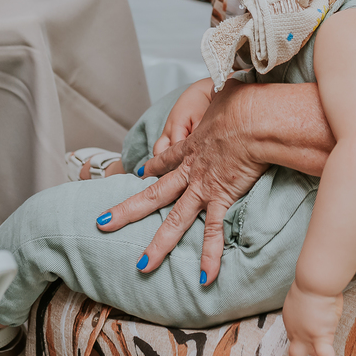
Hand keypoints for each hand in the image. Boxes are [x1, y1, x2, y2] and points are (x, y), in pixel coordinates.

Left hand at [98, 79, 267, 284]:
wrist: (252, 118)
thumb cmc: (243, 101)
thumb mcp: (227, 91)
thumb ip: (225, 89)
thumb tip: (233, 77)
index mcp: (191, 145)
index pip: (166, 160)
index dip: (151, 168)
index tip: (138, 174)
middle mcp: (190, 169)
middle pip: (153, 194)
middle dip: (127, 211)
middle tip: (103, 223)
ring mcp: (202, 187)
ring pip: (174, 221)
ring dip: (158, 245)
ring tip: (141, 266)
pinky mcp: (221, 198)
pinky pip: (212, 233)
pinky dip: (209, 257)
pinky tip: (205, 279)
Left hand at [282, 280, 341, 355]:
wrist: (314, 282)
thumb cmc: (312, 281)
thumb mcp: (304, 293)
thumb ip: (308, 303)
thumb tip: (318, 303)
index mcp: (291, 319)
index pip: (296, 335)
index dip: (302, 339)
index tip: (305, 340)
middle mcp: (296, 331)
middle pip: (295, 353)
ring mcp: (306, 337)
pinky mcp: (320, 338)